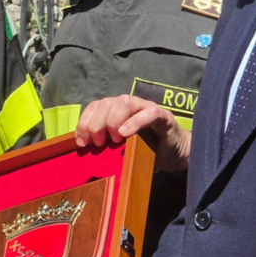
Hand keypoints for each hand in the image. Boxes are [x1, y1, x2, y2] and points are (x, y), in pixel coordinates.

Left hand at [75, 95, 190, 170]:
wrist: (174, 154)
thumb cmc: (144, 150)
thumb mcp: (119, 149)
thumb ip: (105, 145)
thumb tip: (84, 152)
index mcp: (116, 110)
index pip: (95, 107)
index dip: (84, 122)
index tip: (81, 142)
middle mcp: (129, 105)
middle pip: (106, 103)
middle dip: (97, 123)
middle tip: (98, 143)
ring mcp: (145, 108)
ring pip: (125, 102)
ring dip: (114, 120)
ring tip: (114, 139)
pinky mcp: (163, 115)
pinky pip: (149, 113)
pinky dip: (135, 122)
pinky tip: (125, 133)